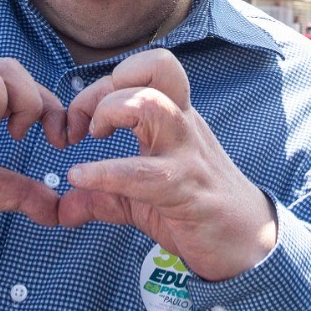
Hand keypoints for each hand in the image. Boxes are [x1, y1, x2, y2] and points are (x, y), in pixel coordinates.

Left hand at [58, 49, 276, 282]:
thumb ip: (104, 195)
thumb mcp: (143, 198)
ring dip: (110, 113)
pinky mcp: (187, 190)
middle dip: (103, 90)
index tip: (77, 128)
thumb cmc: (196, 209)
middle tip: (83, 130)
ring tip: (90, 141)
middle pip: (153, 68)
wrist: (247, 242)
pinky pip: (144, 173)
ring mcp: (188, 155)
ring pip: (151, 104)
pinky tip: (80, 178)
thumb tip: (63, 208)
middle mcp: (183, 125)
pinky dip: (105, 173)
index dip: (98, 89)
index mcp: (176, 118)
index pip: (141, 71)